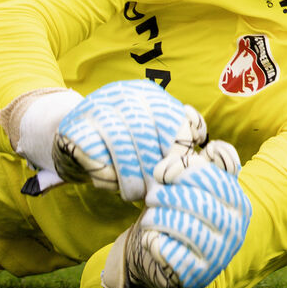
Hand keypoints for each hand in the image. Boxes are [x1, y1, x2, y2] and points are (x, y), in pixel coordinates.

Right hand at [51, 79, 206, 202]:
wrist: (73, 139)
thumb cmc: (124, 145)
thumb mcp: (152, 136)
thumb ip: (181, 139)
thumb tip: (212, 148)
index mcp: (147, 93)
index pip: (170, 119)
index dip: (177, 151)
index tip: (177, 176)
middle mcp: (122, 94)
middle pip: (145, 133)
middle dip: (152, 169)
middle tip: (154, 193)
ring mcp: (95, 108)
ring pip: (120, 145)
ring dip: (129, 177)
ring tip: (133, 194)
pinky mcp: (73, 128)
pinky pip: (95, 155)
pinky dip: (105, 175)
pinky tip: (110, 183)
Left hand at [102, 141, 249, 287]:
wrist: (164, 260)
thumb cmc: (178, 214)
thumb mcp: (188, 185)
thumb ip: (196, 164)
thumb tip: (211, 149)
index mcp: (238, 203)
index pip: (215, 180)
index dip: (184, 171)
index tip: (162, 173)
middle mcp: (235, 230)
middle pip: (199, 203)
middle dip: (168, 196)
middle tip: (151, 197)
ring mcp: (219, 256)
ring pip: (186, 228)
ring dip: (159, 218)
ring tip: (150, 217)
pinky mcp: (197, 276)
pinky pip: (172, 254)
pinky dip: (156, 243)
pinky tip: (151, 239)